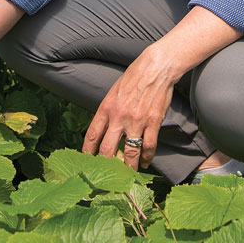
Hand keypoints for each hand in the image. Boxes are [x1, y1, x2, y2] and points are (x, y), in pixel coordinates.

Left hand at [81, 48, 176, 170]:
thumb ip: (108, 111)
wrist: (157, 67)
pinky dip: (147, 157)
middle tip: (105, 174)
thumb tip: (104, 130)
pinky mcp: (153, 122)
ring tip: (128, 174)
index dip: (87, 152)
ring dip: (128, 167)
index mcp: (106, 108)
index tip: (86, 162)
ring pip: (129, 152)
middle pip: (107, 149)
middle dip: (105, 165)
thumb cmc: (134, 77)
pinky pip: (149, 146)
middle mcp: (119, 117)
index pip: (92, 136)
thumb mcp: (114, 92)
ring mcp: (137, 121)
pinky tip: (146, 162)